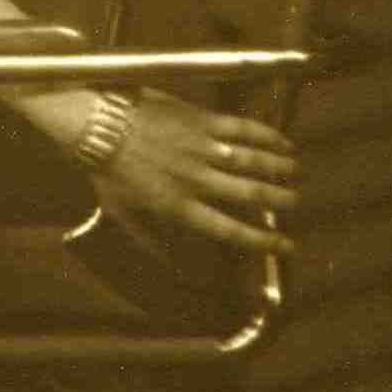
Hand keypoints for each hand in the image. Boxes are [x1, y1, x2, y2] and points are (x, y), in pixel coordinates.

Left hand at [88, 91, 297, 256]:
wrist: (94, 123)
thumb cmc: (108, 170)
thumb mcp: (124, 215)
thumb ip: (153, 243)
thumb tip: (177, 270)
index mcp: (179, 206)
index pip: (231, 230)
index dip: (263, 240)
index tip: (288, 245)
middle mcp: (196, 180)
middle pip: (252, 195)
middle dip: (282, 201)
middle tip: (297, 203)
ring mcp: (200, 148)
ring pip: (254, 161)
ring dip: (282, 168)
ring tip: (298, 173)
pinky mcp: (200, 120)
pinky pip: (243, 129)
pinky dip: (268, 136)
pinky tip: (284, 142)